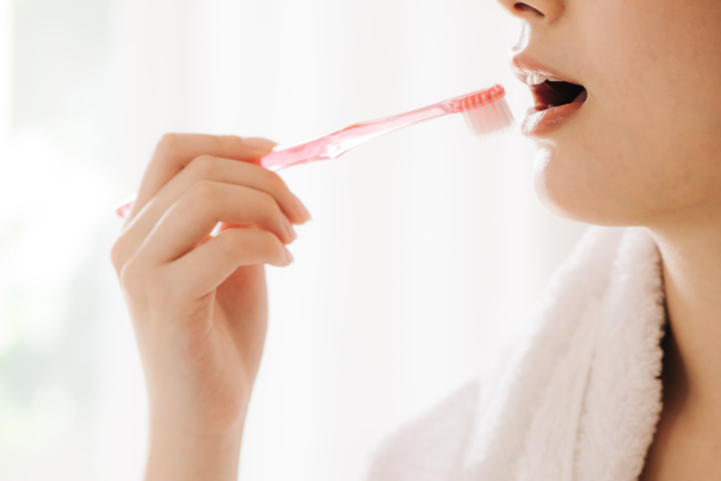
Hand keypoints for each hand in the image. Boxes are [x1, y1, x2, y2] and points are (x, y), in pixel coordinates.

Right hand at [110, 134, 311, 479]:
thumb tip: (264, 169)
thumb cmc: (222, 337)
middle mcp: (131, 243)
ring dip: (268, 209)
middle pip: (200, 170)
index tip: (274, 152)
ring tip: (292, 240)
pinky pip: (227, 243)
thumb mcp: (232, 262)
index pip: (173, 152)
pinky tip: (285, 264)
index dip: (228, 142)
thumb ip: (236, 217)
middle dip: (265, 182)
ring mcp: (142, 270)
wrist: (209, 410)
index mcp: (143, 228)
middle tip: (300, 216)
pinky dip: (268, 245)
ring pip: (209, 196)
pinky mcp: (166, 298)